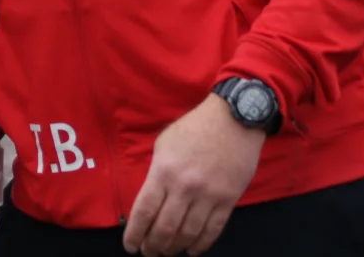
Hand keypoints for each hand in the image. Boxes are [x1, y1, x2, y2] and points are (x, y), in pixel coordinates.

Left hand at [123, 95, 264, 255]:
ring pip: (188, 234)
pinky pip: (213, 230)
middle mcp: (184, 187)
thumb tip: (150, 201)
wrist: (233, 119)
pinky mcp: (228, 200)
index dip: (135, 234)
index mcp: (164, 171)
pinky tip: (191, 250)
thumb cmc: (194, 128)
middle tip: (148, 252)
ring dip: (174, 248)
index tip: (130, 245)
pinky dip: (200, 245)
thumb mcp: (164, 145)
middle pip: (164, 228)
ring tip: (167, 252)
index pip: (144, 212)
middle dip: (153, 246)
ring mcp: (208, 196)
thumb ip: (156, 174)